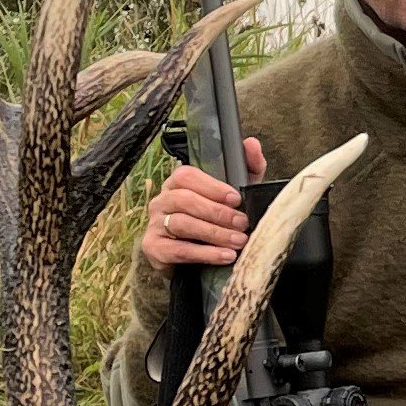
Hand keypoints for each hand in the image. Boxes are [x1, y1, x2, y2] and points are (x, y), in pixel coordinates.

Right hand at [138, 136, 265, 267]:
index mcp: (178, 183)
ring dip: (213, 233)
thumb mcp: (235, 195)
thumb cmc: (215, 221)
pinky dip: (204, 254)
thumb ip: (247, 168)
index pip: (187, 176)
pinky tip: (224, 256)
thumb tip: (251, 143)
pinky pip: (177, 249)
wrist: (195, 262)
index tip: (236, 199)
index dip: (212, 187)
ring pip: (181, 223)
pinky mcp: (154, 247)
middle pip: (185, 200)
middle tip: (243, 224)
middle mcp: (163, 200)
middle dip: (217, 212)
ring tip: (238, 242)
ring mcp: (154, 223)